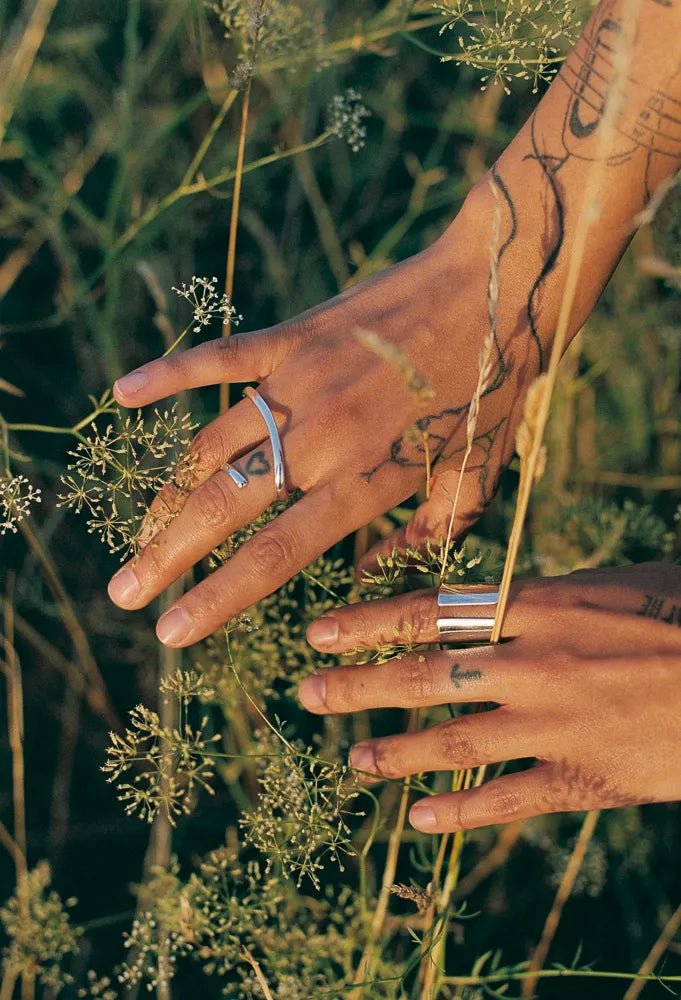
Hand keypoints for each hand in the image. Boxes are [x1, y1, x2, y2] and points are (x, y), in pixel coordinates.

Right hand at [107, 184, 531, 645]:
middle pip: (225, 508)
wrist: (497, 290)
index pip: (274, 556)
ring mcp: (300, 383)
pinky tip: (123, 394)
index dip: (217, 597)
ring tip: (141, 532)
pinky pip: (219, 360)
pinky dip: (168, 377)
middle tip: (125, 592)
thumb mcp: (473, 485)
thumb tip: (369, 579)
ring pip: (213, 447)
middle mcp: (321, 440)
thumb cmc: (491, 396)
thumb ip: (421, 541)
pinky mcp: (294, 336)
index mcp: (363, 484)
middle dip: (167, 556)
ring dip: (169, 493)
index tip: (172, 630)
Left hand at [298, 563, 680, 831]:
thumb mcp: (607, 586)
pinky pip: (506, 799)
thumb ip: (542, 600)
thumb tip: (487, 604)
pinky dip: (458, 811)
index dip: (367, 623)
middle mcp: (534, 662)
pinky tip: (419, 819)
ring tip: (354, 762)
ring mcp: (556, 723)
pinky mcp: (585, 777)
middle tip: (307, 694)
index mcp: (539, 605)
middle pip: (422, 676)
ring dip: (394, 753)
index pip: (429, 613)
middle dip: (356, 686)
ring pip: (452, 742)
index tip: (318, 631)